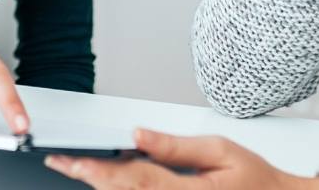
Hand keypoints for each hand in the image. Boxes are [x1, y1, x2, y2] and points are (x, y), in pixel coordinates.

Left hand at [45, 128, 318, 188]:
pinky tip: (113, 183)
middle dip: (91, 179)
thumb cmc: (255, 178)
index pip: (132, 179)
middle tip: (62, 162)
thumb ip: (176, 146)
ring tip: (79, 169)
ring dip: (104, 189)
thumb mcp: (221, 149)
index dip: (98, 169)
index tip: (72, 158)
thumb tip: (139, 134)